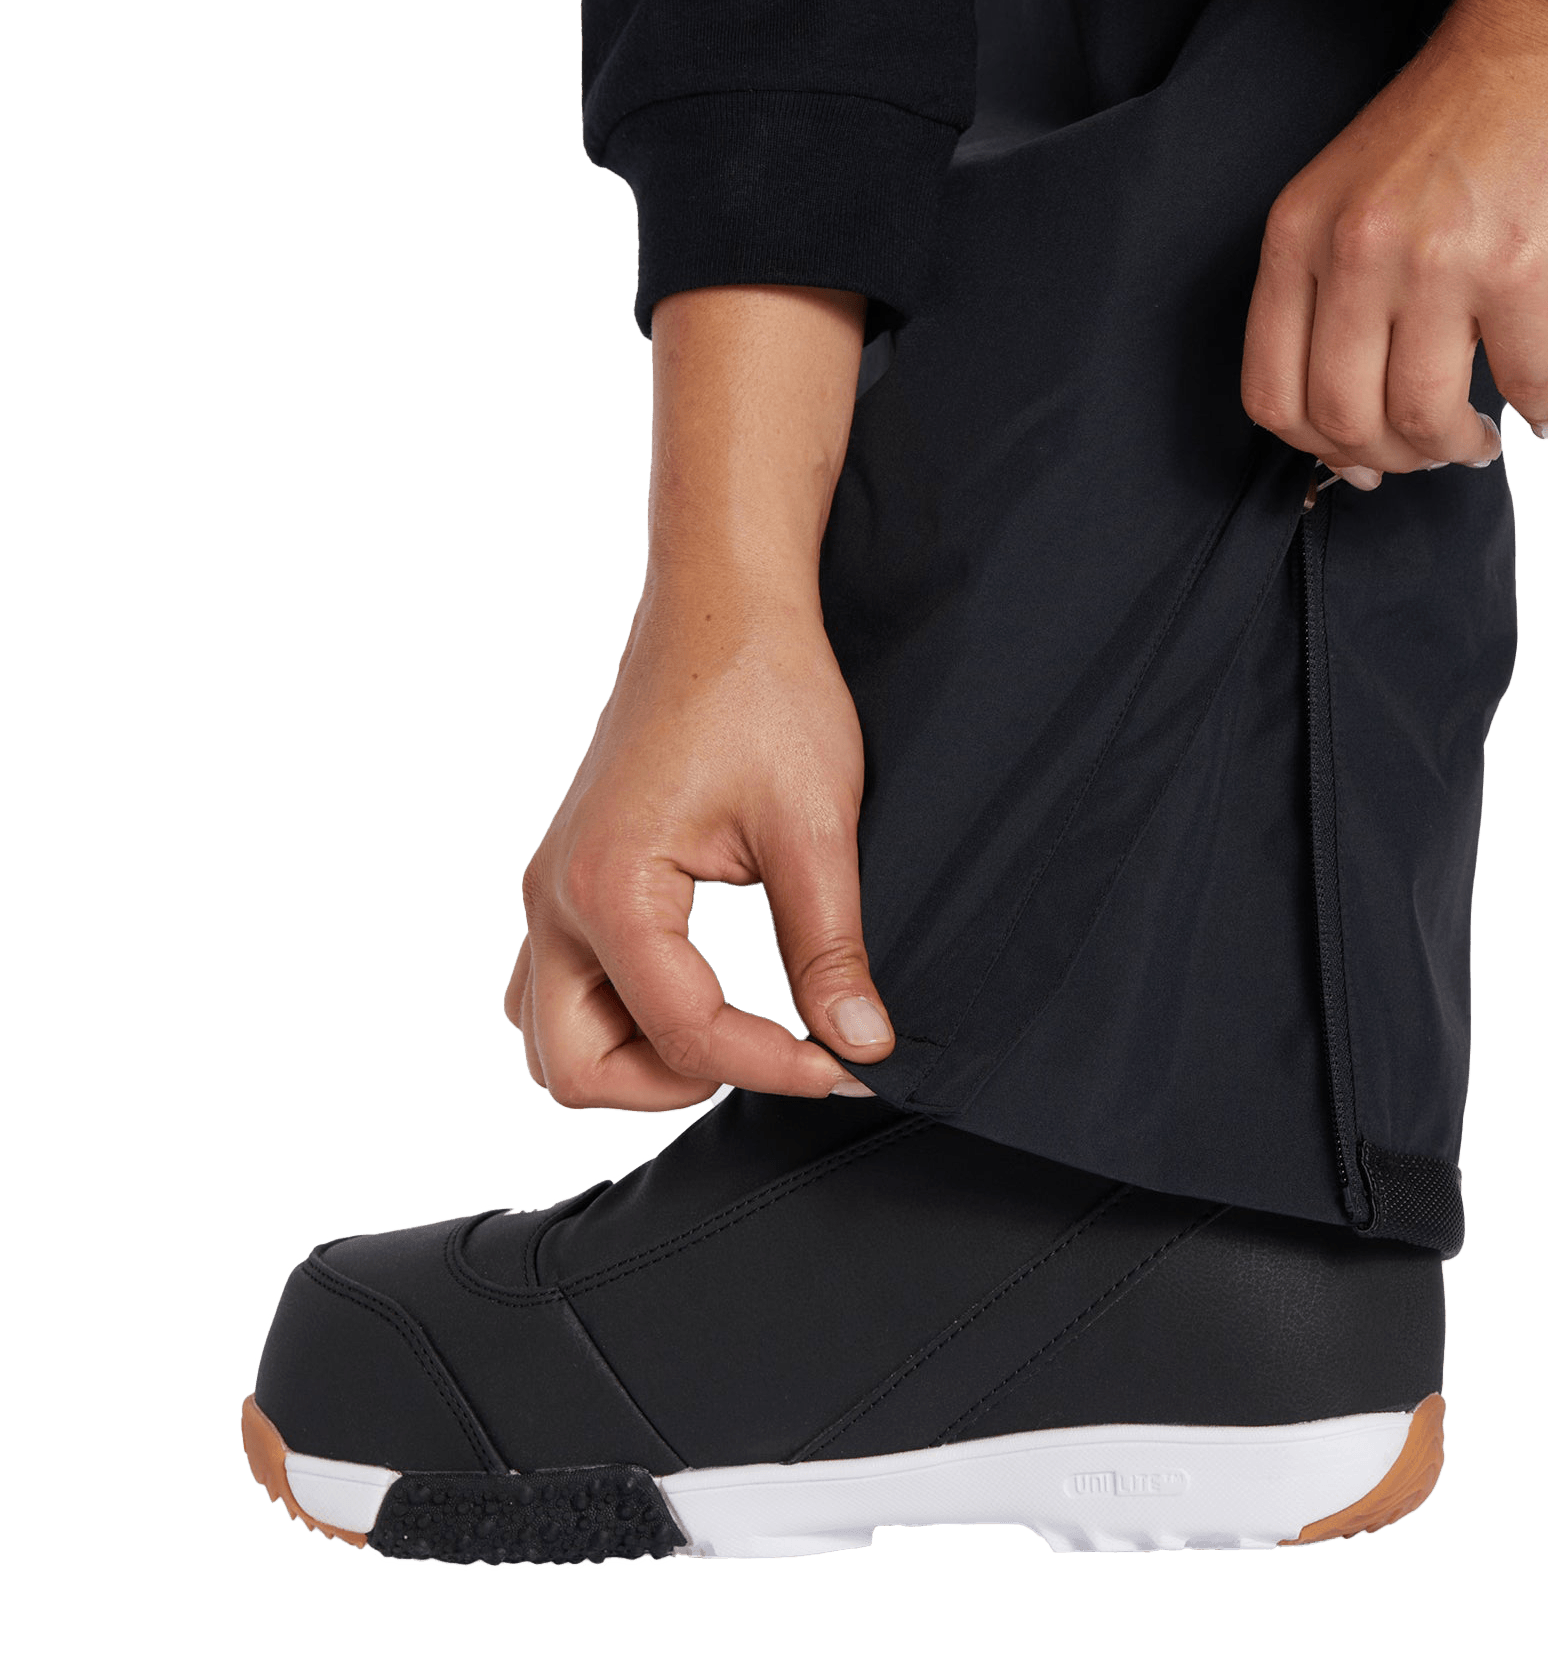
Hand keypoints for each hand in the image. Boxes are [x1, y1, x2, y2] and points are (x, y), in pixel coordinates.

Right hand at [504, 286, 893, 1109]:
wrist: (722, 601)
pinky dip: (616, 1013)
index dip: (773, 1066)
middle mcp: (553, 897)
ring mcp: (550, 887)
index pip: (682, 1035)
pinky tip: (697, 986)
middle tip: (771, 1048)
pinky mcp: (568, 874)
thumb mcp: (816, 825)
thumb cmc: (765, 689)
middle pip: (574, 1068)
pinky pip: (558, 985)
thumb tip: (861, 1047)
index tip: (849, 1063)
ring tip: (735, 1024)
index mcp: (609, 888)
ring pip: (552, 1035)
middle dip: (673, 1083)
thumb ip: (830, 948)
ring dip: (635, 1057)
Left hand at [1240, 0, 1547, 486]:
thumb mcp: (1359, 184)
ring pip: (1421, 418)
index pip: (1272, 389)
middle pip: (1343, 419)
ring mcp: (1437, 265)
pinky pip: (1524, 382)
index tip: (1356, 458)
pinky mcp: (1524, 271)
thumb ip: (1341, 279)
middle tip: (1429, 452)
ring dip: (1456, 448)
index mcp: (1301, 231)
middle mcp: (1356, 253)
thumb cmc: (1471, 99)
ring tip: (1481, 439)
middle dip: (1391, 459)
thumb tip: (1363, 392)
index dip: (1315, 446)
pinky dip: (1542, 411)